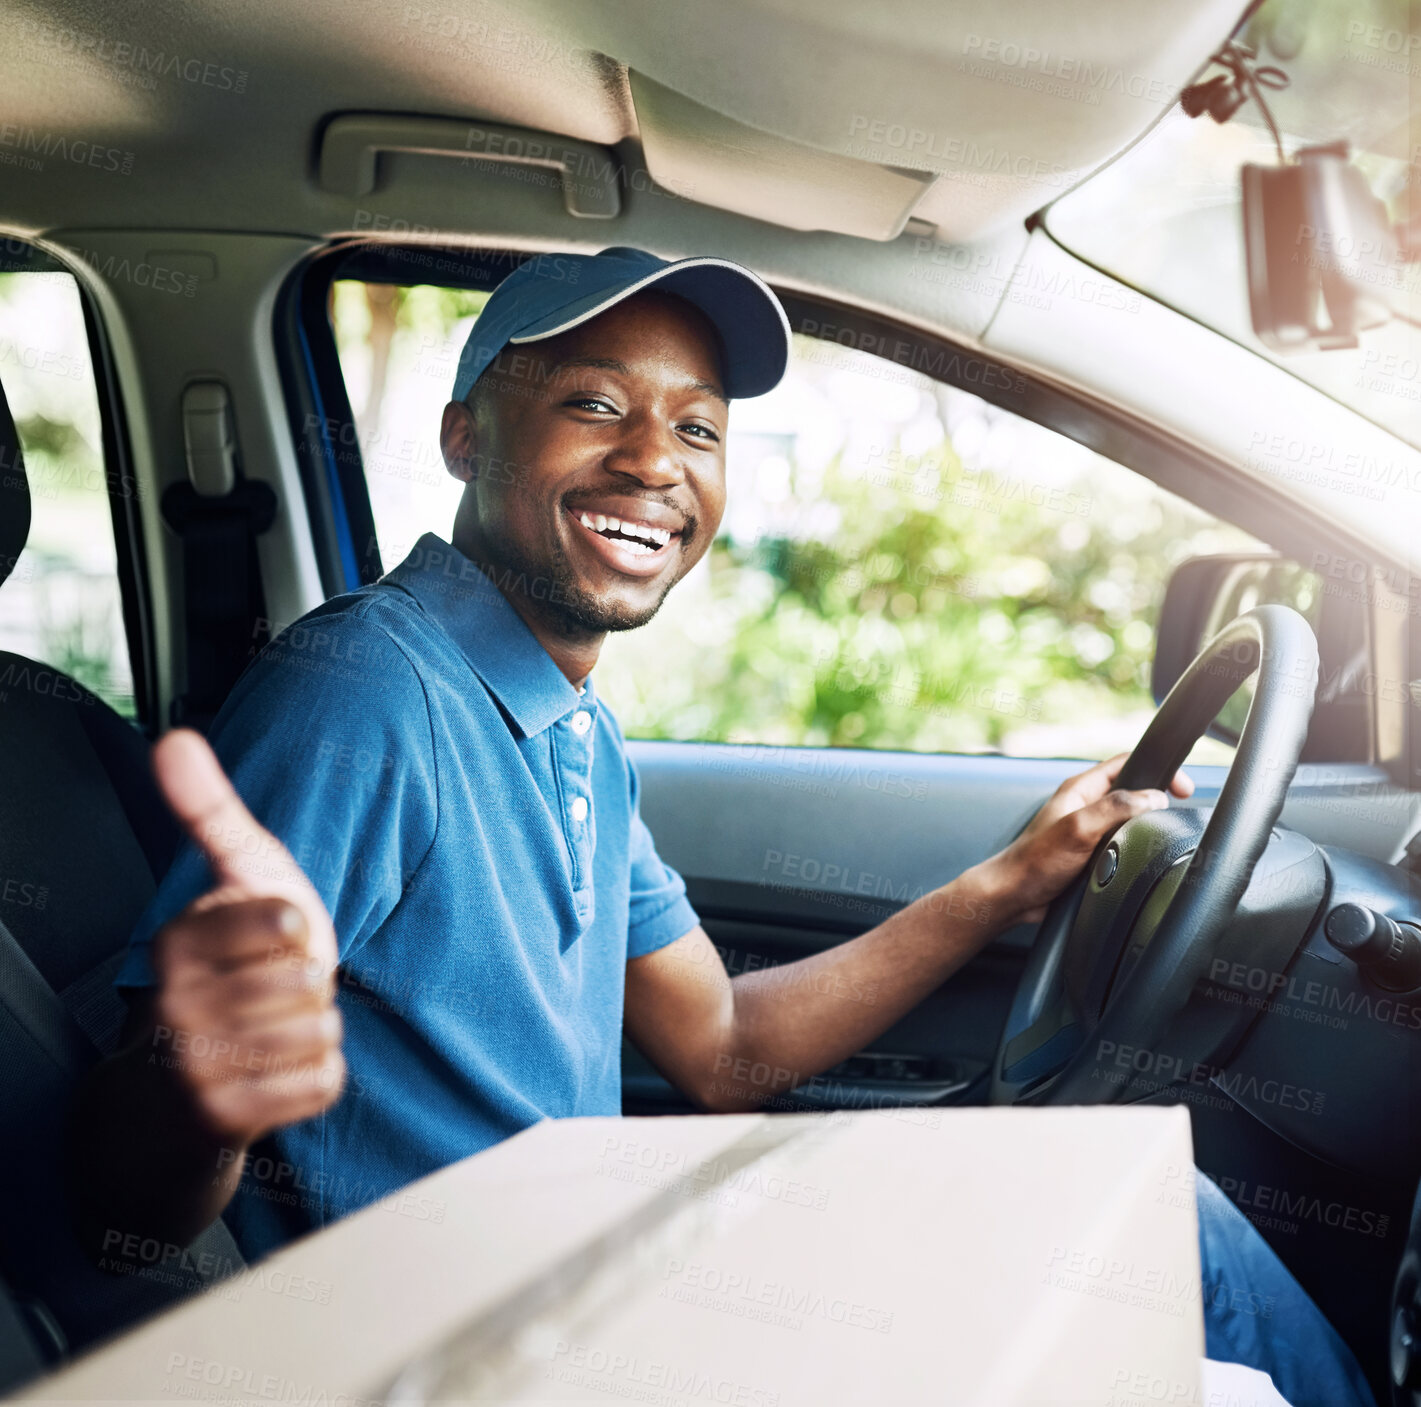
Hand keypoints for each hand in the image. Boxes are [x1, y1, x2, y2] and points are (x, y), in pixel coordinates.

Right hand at [146, 729, 344, 1146]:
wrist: (183, 1079)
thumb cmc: (228, 963)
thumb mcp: (230, 880)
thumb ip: (208, 811)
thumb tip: (173, 738)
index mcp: (176, 940)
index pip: (289, 923)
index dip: (296, 929)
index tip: (266, 939)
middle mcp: (173, 1005)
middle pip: (308, 981)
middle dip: (307, 985)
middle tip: (270, 992)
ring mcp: (192, 1067)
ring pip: (319, 1032)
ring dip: (313, 1030)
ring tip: (272, 1028)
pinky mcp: (225, 1120)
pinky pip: (323, 1081)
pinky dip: (318, 1075)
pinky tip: (278, 1070)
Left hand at [977, 753, 1193, 926]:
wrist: (1014, 897)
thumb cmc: (1034, 861)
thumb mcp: (1078, 828)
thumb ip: (1115, 808)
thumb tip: (1153, 797)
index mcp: (1081, 789)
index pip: (1127, 764)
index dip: (1158, 769)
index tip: (1182, 787)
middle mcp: (1086, 806)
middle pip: (1132, 793)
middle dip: (1156, 801)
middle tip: (1176, 813)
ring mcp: (1089, 831)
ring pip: (1129, 822)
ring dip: (1145, 829)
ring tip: (1158, 838)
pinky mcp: (1091, 854)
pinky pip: (1122, 845)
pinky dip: (1134, 850)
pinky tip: (1141, 860)